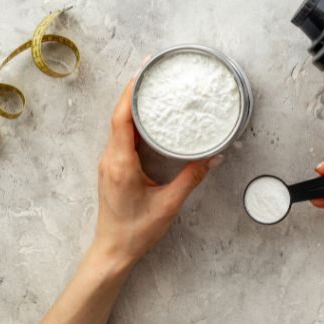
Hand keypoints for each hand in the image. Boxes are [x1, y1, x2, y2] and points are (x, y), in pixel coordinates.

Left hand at [93, 76, 222, 267]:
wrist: (113, 251)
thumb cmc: (136, 231)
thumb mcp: (169, 204)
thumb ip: (191, 177)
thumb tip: (213, 157)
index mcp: (120, 163)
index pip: (121, 118)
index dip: (130, 92)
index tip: (143, 73)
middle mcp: (110, 159)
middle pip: (118, 116)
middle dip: (134, 92)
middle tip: (152, 73)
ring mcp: (109, 164)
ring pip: (118, 126)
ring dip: (132, 106)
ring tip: (152, 90)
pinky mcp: (113, 169)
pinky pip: (121, 137)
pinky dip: (133, 123)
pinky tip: (147, 119)